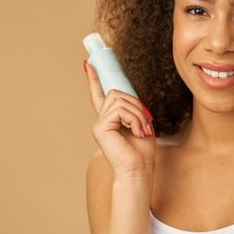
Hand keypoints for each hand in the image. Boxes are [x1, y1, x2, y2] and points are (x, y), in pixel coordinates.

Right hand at [84, 60, 155, 178]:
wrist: (139, 169)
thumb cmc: (142, 150)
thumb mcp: (140, 122)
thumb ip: (132, 107)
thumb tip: (127, 94)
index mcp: (110, 119)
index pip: (100, 95)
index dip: (94, 79)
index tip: (88, 64)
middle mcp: (102, 120)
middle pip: (117, 93)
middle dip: (136, 105)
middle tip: (145, 124)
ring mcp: (99, 123)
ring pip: (120, 100)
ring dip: (137, 114)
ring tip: (142, 130)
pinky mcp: (100, 127)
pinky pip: (120, 110)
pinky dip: (134, 119)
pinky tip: (137, 132)